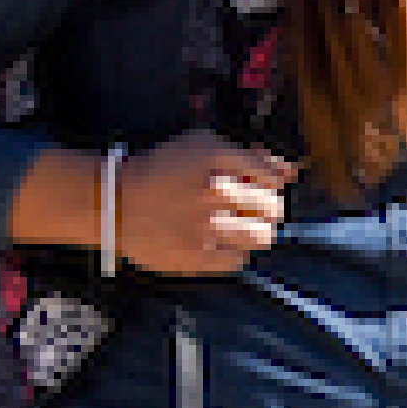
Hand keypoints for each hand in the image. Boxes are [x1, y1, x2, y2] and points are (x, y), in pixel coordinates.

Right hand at [121, 134, 293, 275]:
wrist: (115, 203)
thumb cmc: (163, 170)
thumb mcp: (203, 146)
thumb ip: (251, 157)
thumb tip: (292, 171)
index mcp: (216, 158)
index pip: (272, 177)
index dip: (270, 183)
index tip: (258, 185)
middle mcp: (214, 191)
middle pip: (273, 208)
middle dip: (266, 208)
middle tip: (248, 209)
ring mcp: (205, 227)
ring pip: (262, 237)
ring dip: (255, 232)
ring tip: (236, 226)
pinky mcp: (195, 257)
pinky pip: (238, 261)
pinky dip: (234, 252)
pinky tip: (218, 242)